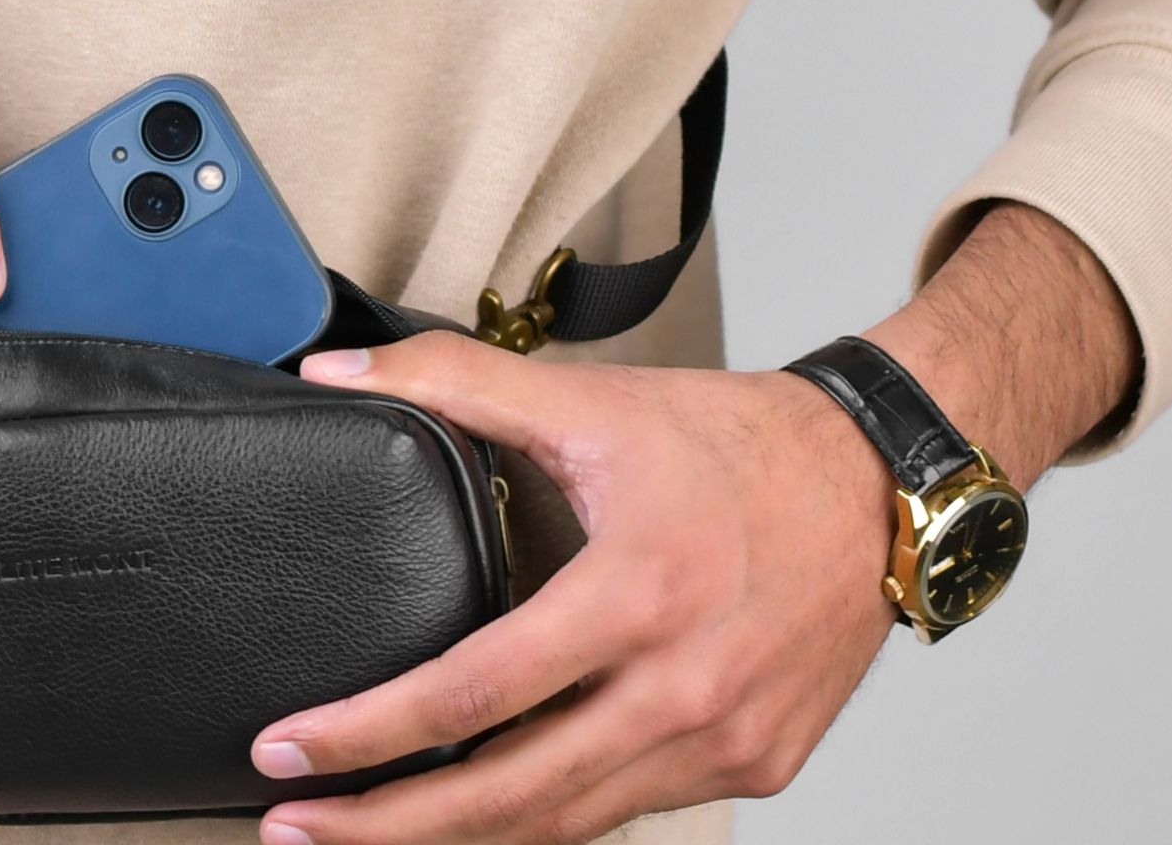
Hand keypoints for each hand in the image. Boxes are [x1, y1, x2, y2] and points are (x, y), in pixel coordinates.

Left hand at [249, 332, 901, 844]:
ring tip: (368, 836)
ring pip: (566, 824)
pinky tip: (485, 815)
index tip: (285, 750)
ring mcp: (726, 739)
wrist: (886, 483)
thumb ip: (452, 381)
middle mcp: (685, 686)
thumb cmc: (740, 444)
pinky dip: (548, 820)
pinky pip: (627, 812)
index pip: (473, 692)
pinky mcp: (756, 763)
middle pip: (509, 795)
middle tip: (293, 830)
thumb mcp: (591, 401)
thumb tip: (334, 374)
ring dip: (459, 840)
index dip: (366, 732)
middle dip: (388, 828)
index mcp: (637, 592)